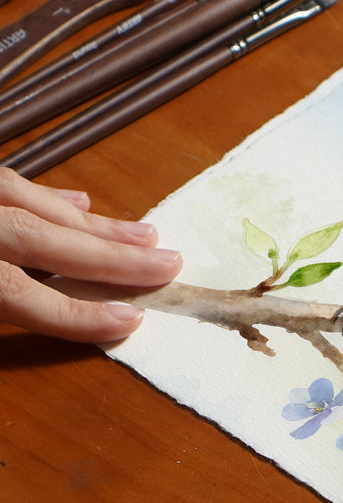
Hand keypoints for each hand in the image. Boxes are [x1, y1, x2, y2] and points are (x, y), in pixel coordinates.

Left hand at [0, 167, 180, 342]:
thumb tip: (40, 311)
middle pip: (36, 236)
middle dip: (109, 254)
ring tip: (143, 235)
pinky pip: (5, 182)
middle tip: (167, 264)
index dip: (74, 311)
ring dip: (91, 221)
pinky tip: (78, 202)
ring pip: (25, 198)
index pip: (12, 289)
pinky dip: (48, 194)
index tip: (130, 319)